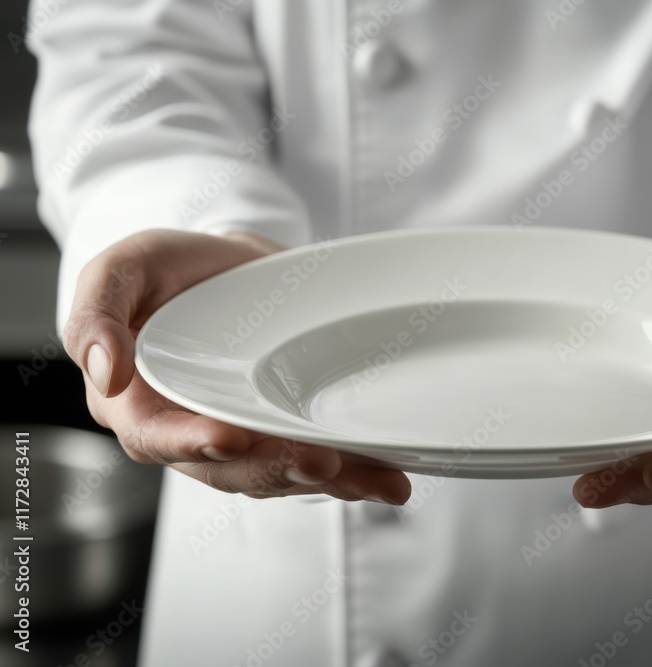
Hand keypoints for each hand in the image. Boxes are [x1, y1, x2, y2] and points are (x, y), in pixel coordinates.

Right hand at [63, 229, 410, 503]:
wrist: (227, 266)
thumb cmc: (169, 269)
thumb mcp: (122, 267)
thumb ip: (96, 310)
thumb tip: (102, 370)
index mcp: (136, 402)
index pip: (155, 435)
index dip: (189, 442)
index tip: (229, 438)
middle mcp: (185, 433)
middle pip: (228, 468)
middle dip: (276, 469)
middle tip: (322, 462)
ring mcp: (237, 438)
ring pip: (277, 474)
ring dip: (326, 482)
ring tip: (374, 479)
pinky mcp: (279, 436)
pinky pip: (310, 461)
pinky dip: (351, 473)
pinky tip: (388, 479)